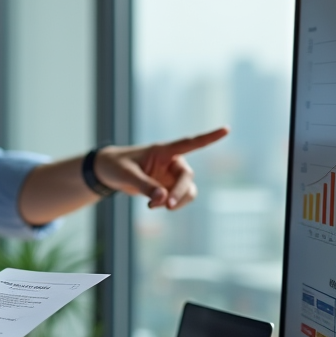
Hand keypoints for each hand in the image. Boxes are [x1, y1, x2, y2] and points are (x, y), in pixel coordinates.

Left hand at [94, 126, 228, 209]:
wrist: (108, 172)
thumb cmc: (116, 166)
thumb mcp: (127, 175)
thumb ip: (144, 186)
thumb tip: (164, 199)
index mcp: (163, 150)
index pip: (190, 143)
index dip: (209, 137)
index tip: (227, 129)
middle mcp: (172, 162)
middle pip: (187, 176)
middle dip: (180, 193)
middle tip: (168, 206)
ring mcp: (171, 176)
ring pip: (188, 190)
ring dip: (177, 201)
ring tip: (153, 206)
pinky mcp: (169, 188)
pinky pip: (179, 199)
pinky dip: (170, 204)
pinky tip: (153, 204)